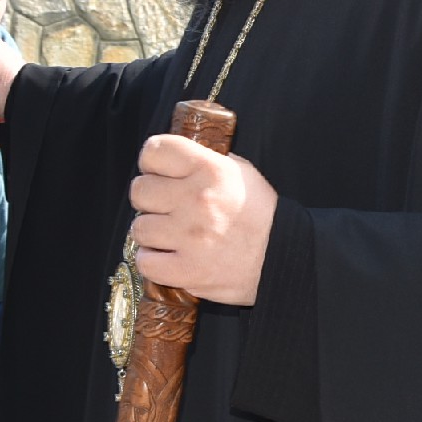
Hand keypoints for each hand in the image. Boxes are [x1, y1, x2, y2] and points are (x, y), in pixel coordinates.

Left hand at [128, 135, 278, 304]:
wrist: (282, 258)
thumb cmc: (261, 215)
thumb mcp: (242, 173)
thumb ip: (207, 162)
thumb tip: (174, 159)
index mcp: (211, 170)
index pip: (155, 151)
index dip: (151, 161)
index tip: (156, 171)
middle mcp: (198, 200)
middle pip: (140, 190)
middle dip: (149, 198)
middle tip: (164, 207)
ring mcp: (190, 237)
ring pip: (139, 227)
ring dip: (151, 232)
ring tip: (169, 235)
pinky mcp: (187, 270)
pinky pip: (145, 261)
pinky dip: (152, 261)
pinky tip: (167, 256)